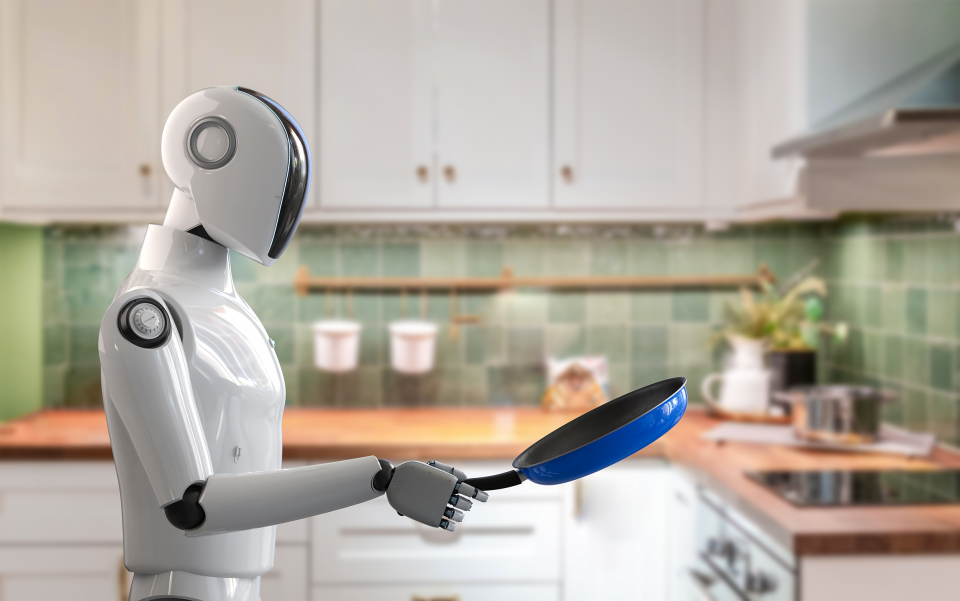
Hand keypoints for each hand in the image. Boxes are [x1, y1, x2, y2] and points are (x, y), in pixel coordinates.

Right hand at [373, 460, 488, 530]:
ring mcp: (440, 507)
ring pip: (458, 514)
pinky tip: (451, 524)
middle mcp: (446, 495)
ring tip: (457, 513)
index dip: (479, 494)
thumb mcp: (431, 467)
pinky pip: (447, 524)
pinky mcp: (432, 517)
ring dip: (459, 514)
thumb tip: (465, 478)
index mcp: (448, 482)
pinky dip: (451, 525)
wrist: (393, 481)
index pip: (470, 489)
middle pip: (465, 503)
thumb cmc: (413, 472)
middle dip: (466, 504)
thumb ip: (448, 471)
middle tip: (464, 504)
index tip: (485, 498)